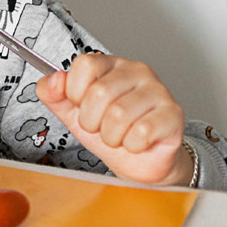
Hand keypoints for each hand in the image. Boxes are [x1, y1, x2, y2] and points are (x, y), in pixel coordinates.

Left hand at [37, 53, 188, 184]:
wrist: (139, 161)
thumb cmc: (108, 132)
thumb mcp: (71, 113)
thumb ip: (53, 95)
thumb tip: (53, 78)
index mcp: (110, 65)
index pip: (85, 64)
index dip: (75, 92)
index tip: (81, 106)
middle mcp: (137, 71)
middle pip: (99, 92)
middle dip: (91, 121)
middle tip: (101, 127)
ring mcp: (158, 91)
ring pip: (119, 114)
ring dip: (111, 136)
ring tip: (118, 136)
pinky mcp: (173, 114)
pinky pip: (142, 132)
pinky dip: (131, 145)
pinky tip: (136, 142)